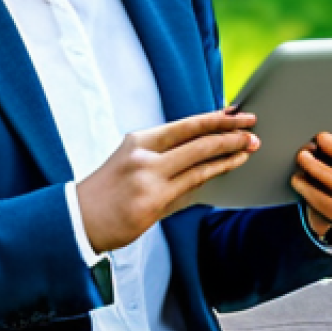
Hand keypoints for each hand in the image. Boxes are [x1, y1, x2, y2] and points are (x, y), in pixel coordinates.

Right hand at [77, 109, 258, 252]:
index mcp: (139, 140)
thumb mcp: (132, 164)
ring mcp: (149, 177)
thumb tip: (203, 154)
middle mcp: (144, 154)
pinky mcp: (154, 201)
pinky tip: (232, 164)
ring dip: (229, 149)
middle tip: (251, 123)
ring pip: (199, 157)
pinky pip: (194, 183)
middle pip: (195, 136)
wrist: (79, 219)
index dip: (212, 117)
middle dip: (227, 128)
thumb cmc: (108, 194)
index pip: (184, 124)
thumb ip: (164, 158)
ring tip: (250, 144)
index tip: (235, 111)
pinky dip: (217, 170)